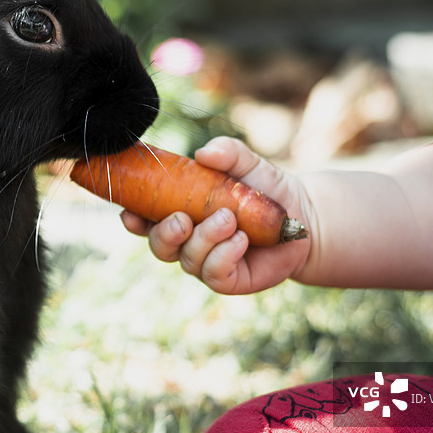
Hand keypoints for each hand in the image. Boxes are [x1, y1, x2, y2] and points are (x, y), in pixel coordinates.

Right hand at [121, 137, 311, 294]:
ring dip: (205, 238)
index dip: (134, 218)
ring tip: (230, 219)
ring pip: (187, 258)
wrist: (302, 217)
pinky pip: (213, 272)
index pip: (147, 219)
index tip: (130, 212)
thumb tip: (203, 154)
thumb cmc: (266, 189)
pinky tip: (242, 239)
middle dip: (165, 234)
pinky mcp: (228, 279)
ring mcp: (206, 262)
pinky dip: (224, 254)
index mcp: (181, 211)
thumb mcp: (247, 164)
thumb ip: (227, 153)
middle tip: (182, 219)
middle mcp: (188, 240)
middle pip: (159, 245)